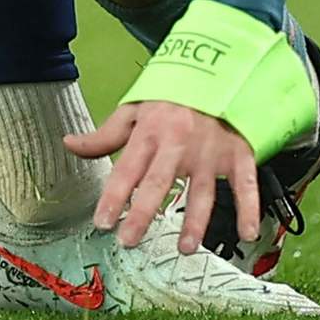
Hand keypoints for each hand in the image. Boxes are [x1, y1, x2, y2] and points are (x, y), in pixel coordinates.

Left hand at [64, 97, 262, 255]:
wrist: (216, 72)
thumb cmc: (170, 98)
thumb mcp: (134, 109)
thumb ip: (104, 135)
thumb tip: (69, 144)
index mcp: (150, 132)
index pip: (126, 169)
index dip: (114, 196)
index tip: (103, 222)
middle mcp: (178, 144)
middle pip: (159, 182)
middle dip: (144, 213)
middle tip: (130, 240)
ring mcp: (209, 152)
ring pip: (201, 190)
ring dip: (194, 220)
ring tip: (185, 247)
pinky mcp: (237, 155)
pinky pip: (245, 184)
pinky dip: (249, 209)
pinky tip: (246, 233)